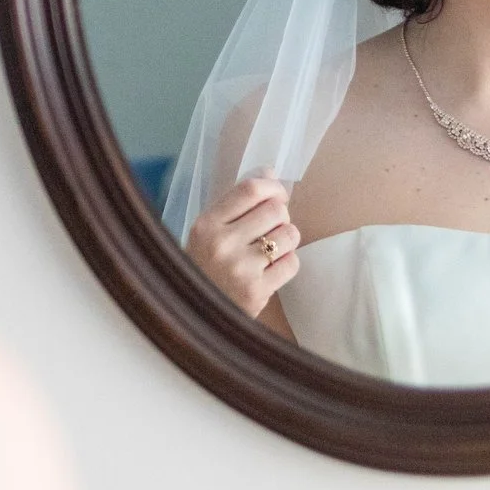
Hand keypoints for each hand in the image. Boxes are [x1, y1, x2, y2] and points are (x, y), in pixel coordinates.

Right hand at [184, 174, 299, 317]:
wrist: (196, 316)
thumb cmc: (206, 268)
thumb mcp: (207, 233)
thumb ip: (236, 204)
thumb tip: (270, 172)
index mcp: (206, 225)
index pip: (251, 189)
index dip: (273, 187)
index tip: (277, 194)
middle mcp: (221, 244)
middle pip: (275, 209)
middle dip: (280, 216)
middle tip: (271, 228)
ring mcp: (240, 269)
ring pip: (289, 234)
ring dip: (286, 240)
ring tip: (272, 249)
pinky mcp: (257, 292)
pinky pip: (292, 262)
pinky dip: (288, 263)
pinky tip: (272, 269)